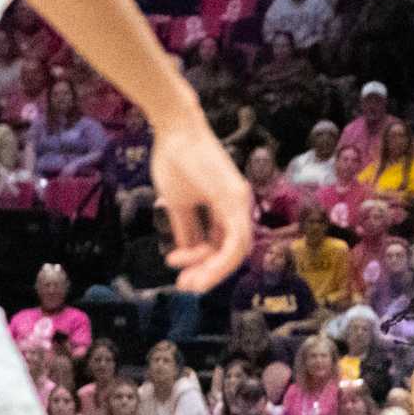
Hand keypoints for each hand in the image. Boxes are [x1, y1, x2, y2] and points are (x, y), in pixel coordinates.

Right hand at [150, 119, 252, 292]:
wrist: (174, 127)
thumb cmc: (175, 158)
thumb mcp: (178, 203)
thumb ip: (186, 228)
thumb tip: (187, 253)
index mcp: (228, 207)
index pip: (224, 245)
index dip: (204, 263)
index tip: (176, 266)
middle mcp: (239, 206)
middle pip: (233, 253)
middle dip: (209, 273)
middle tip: (186, 286)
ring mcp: (239, 202)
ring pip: (236, 251)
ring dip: (212, 270)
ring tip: (187, 281)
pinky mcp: (233, 199)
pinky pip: (234, 241)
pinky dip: (218, 259)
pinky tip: (193, 264)